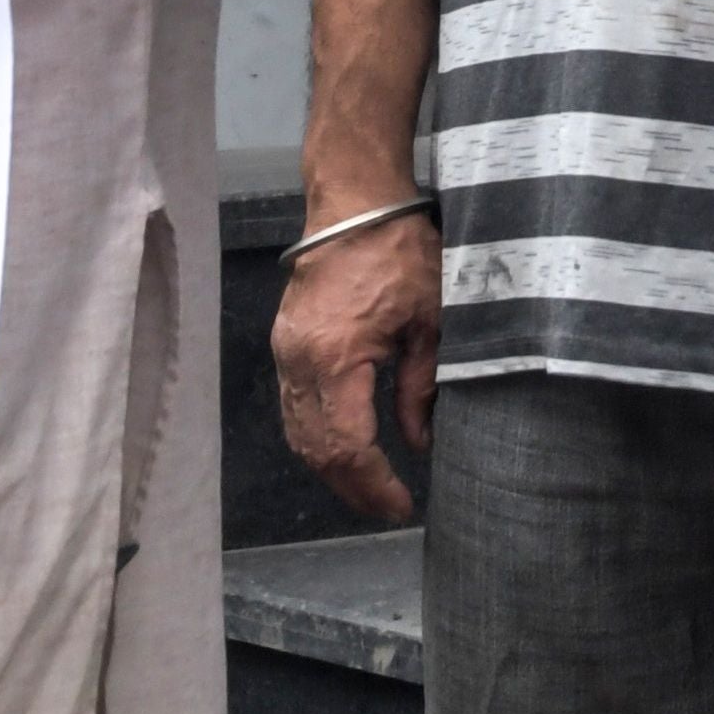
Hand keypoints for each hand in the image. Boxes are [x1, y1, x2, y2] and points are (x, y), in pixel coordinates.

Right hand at [271, 204, 438, 522]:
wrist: (354, 204)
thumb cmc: (400, 253)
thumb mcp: (430, 322)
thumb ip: (421, 388)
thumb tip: (420, 443)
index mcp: (337, 358)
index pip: (348, 445)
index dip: (373, 483)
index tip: (401, 505)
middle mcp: (300, 362)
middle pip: (316, 448)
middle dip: (351, 487)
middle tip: (387, 508)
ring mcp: (286, 353)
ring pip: (298, 432)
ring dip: (330, 468)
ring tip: (368, 489)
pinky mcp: (284, 344)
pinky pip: (293, 408)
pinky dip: (316, 438)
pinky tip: (344, 451)